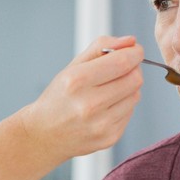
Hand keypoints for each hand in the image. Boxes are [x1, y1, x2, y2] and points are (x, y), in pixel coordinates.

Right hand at [21, 36, 142, 161]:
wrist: (44, 135)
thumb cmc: (59, 98)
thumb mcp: (72, 67)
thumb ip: (101, 48)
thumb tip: (130, 41)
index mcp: (76, 81)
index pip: (122, 62)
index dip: (135, 53)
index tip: (135, 50)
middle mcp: (89, 105)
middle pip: (135, 79)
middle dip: (133, 69)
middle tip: (121, 70)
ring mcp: (101, 125)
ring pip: (135, 96)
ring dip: (128, 89)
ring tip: (109, 91)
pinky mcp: (109, 138)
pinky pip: (130, 113)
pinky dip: (123, 106)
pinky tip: (106, 108)